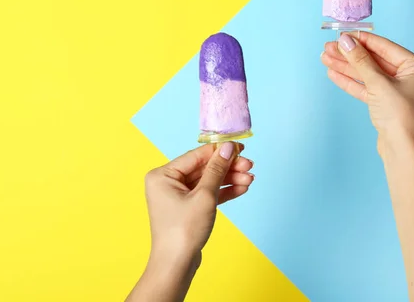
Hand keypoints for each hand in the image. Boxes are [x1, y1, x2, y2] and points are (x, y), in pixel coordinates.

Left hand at [145, 142, 253, 259]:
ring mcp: (178, 196)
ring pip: (208, 181)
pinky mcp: (188, 208)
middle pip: (204, 168)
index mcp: (163, 175)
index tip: (240, 148)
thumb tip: (228, 147)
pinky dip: (224, 191)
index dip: (220, 151)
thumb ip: (217, 169)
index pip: (196, 156)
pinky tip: (242, 187)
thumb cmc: (183, 231)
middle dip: (228, 167)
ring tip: (250, 179)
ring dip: (229, 179)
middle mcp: (167, 182)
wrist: (177, 265)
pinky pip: (208, 193)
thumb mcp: (204, 196)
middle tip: (249, 165)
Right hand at [321, 31, 413, 153]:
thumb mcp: (379, 83)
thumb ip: (360, 61)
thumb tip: (345, 41)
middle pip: (374, 60)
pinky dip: (351, 81)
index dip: (362, 40)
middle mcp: (409, 77)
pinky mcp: (385, 104)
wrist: (402, 150)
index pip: (385, 47)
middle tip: (329, 47)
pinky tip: (334, 73)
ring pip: (367, 74)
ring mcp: (397, 91)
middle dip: (350, 55)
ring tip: (325, 58)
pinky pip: (366, 88)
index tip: (343, 34)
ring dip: (346, 67)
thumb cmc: (400, 116)